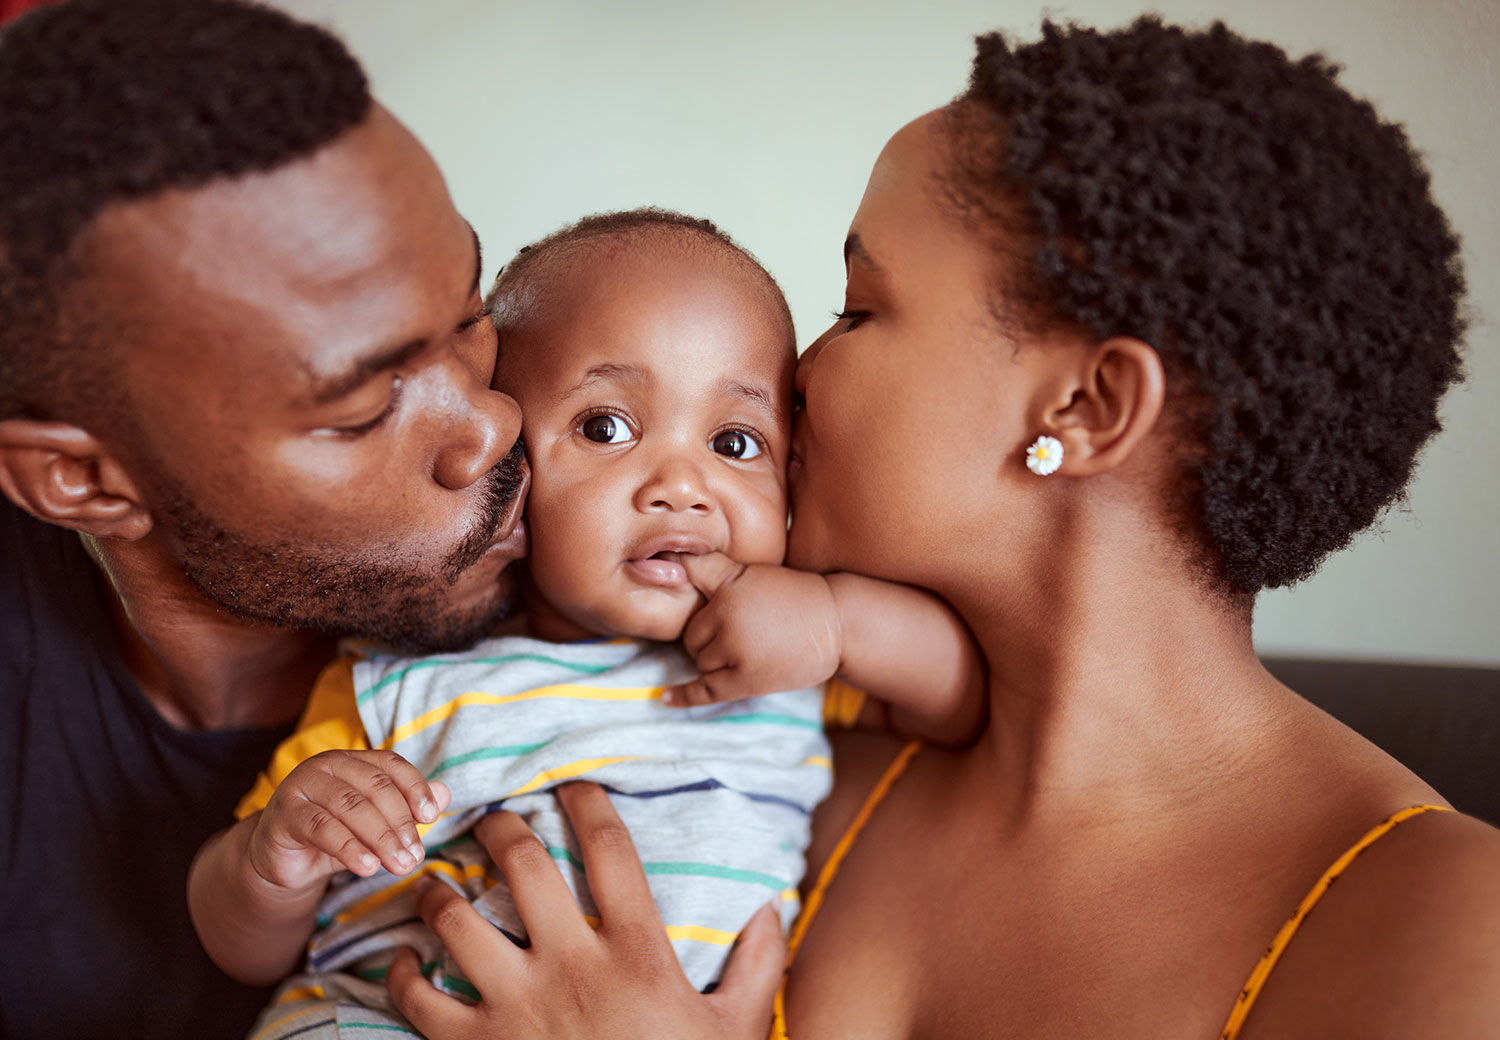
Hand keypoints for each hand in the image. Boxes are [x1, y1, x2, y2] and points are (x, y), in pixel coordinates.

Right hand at [247, 749, 450, 892]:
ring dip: (381, 838)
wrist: (283, 861)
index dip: (414, 788)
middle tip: (416, 856)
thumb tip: (446, 794)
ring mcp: (302, 785)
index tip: (432, 816)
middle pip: (374, 787)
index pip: (391, 765)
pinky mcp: (284, 813)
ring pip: (350, 806)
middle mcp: (327, 765)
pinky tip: (368, 867)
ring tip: (400, 865)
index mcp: (353, 760)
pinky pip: (322, 828)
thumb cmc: (335, 837)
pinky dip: (349, 848)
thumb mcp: (375, 825)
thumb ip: (407, 809)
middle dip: (400, 823)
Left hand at [387, 783, 785, 1039]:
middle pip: (524, 865)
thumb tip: (773, 906)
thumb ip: (758, 964)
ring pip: (458, 921)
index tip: (574, 783)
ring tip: (435, 879)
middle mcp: (571, 968)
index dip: (589, 803)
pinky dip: (401, 972)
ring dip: (438, 892)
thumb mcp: (738, 1028)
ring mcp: (517, 1008)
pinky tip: (404, 958)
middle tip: (493, 817)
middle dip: (502, 826)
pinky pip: (418, 999)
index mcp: (637, 954)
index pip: (609, 851)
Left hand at [662, 551, 841, 705]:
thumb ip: (714, 570)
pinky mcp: (747, 679)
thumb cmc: (795, 596)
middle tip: (737, 632)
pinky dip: (684, 695)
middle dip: (706, 637)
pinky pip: (706, 690)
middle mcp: (727, 618)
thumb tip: (671, 562)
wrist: (838, 624)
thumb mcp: (754, 573)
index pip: (690, 588)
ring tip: (747, 650)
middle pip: (692, 636)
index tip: (652, 573)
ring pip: (701, 662)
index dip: (682, 589)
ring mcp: (736, 651)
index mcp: (728, 588)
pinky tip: (666, 697)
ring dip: (715, 661)